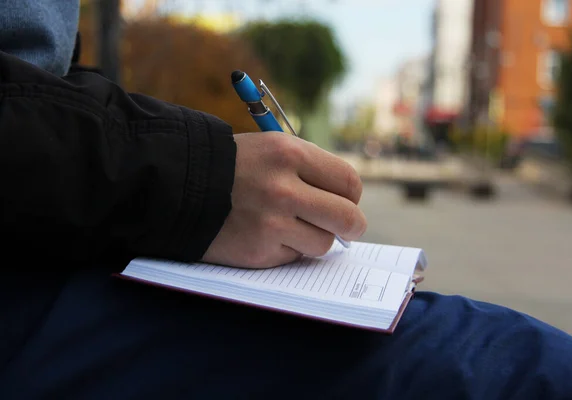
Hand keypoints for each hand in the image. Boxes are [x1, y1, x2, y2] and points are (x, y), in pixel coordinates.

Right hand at [202, 132, 366, 267]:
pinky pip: (295, 256)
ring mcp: (272, 223)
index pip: (349, 182)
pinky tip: (267, 235)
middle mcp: (284, 189)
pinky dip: (288, 249)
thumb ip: (311, 170)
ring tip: (292, 227)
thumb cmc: (234, 167)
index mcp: (290, 154)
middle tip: (347, 229)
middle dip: (352, 226)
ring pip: (324, 243)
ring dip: (314, 238)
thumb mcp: (272, 150)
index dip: (351, 195)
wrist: (180, 186)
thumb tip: (348, 202)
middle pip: (348, 218)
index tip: (345, 202)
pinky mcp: (259, 250)